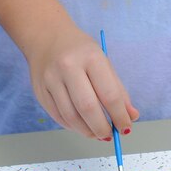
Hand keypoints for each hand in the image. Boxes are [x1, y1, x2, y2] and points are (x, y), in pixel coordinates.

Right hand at [25, 24, 136, 140]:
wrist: (45, 36)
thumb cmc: (80, 51)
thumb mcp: (103, 62)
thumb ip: (118, 90)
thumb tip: (131, 117)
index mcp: (90, 57)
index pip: (109, 94)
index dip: (120, 116)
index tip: (126, 127)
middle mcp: (68, 67)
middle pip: (87, 108)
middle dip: (102, 128)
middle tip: (110, 135)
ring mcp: (50, 80)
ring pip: (70, 117)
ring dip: (87, 131)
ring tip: (97, 133)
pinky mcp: (39, 91)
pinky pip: (58, 117)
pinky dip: (73, 127)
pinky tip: (81, 126)